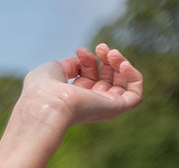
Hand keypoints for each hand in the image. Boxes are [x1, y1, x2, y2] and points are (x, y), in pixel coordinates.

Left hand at [22, 44, 142, 127]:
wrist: (47, 102)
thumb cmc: (43, 88)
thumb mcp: (54, 69)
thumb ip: (71, 64)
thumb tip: (84, 58)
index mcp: (73, 98)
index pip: (89, 77)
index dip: (89, 60)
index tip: (80, 51)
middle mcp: (89, 104)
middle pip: (107, 79)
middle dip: (107, 58)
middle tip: (101, 48)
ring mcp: (102, 108)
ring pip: (123, 85)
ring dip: (121, 63)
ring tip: (111, 53)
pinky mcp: (115, 110)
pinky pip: (135, 96)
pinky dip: (134, 77)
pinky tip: (123, 65)